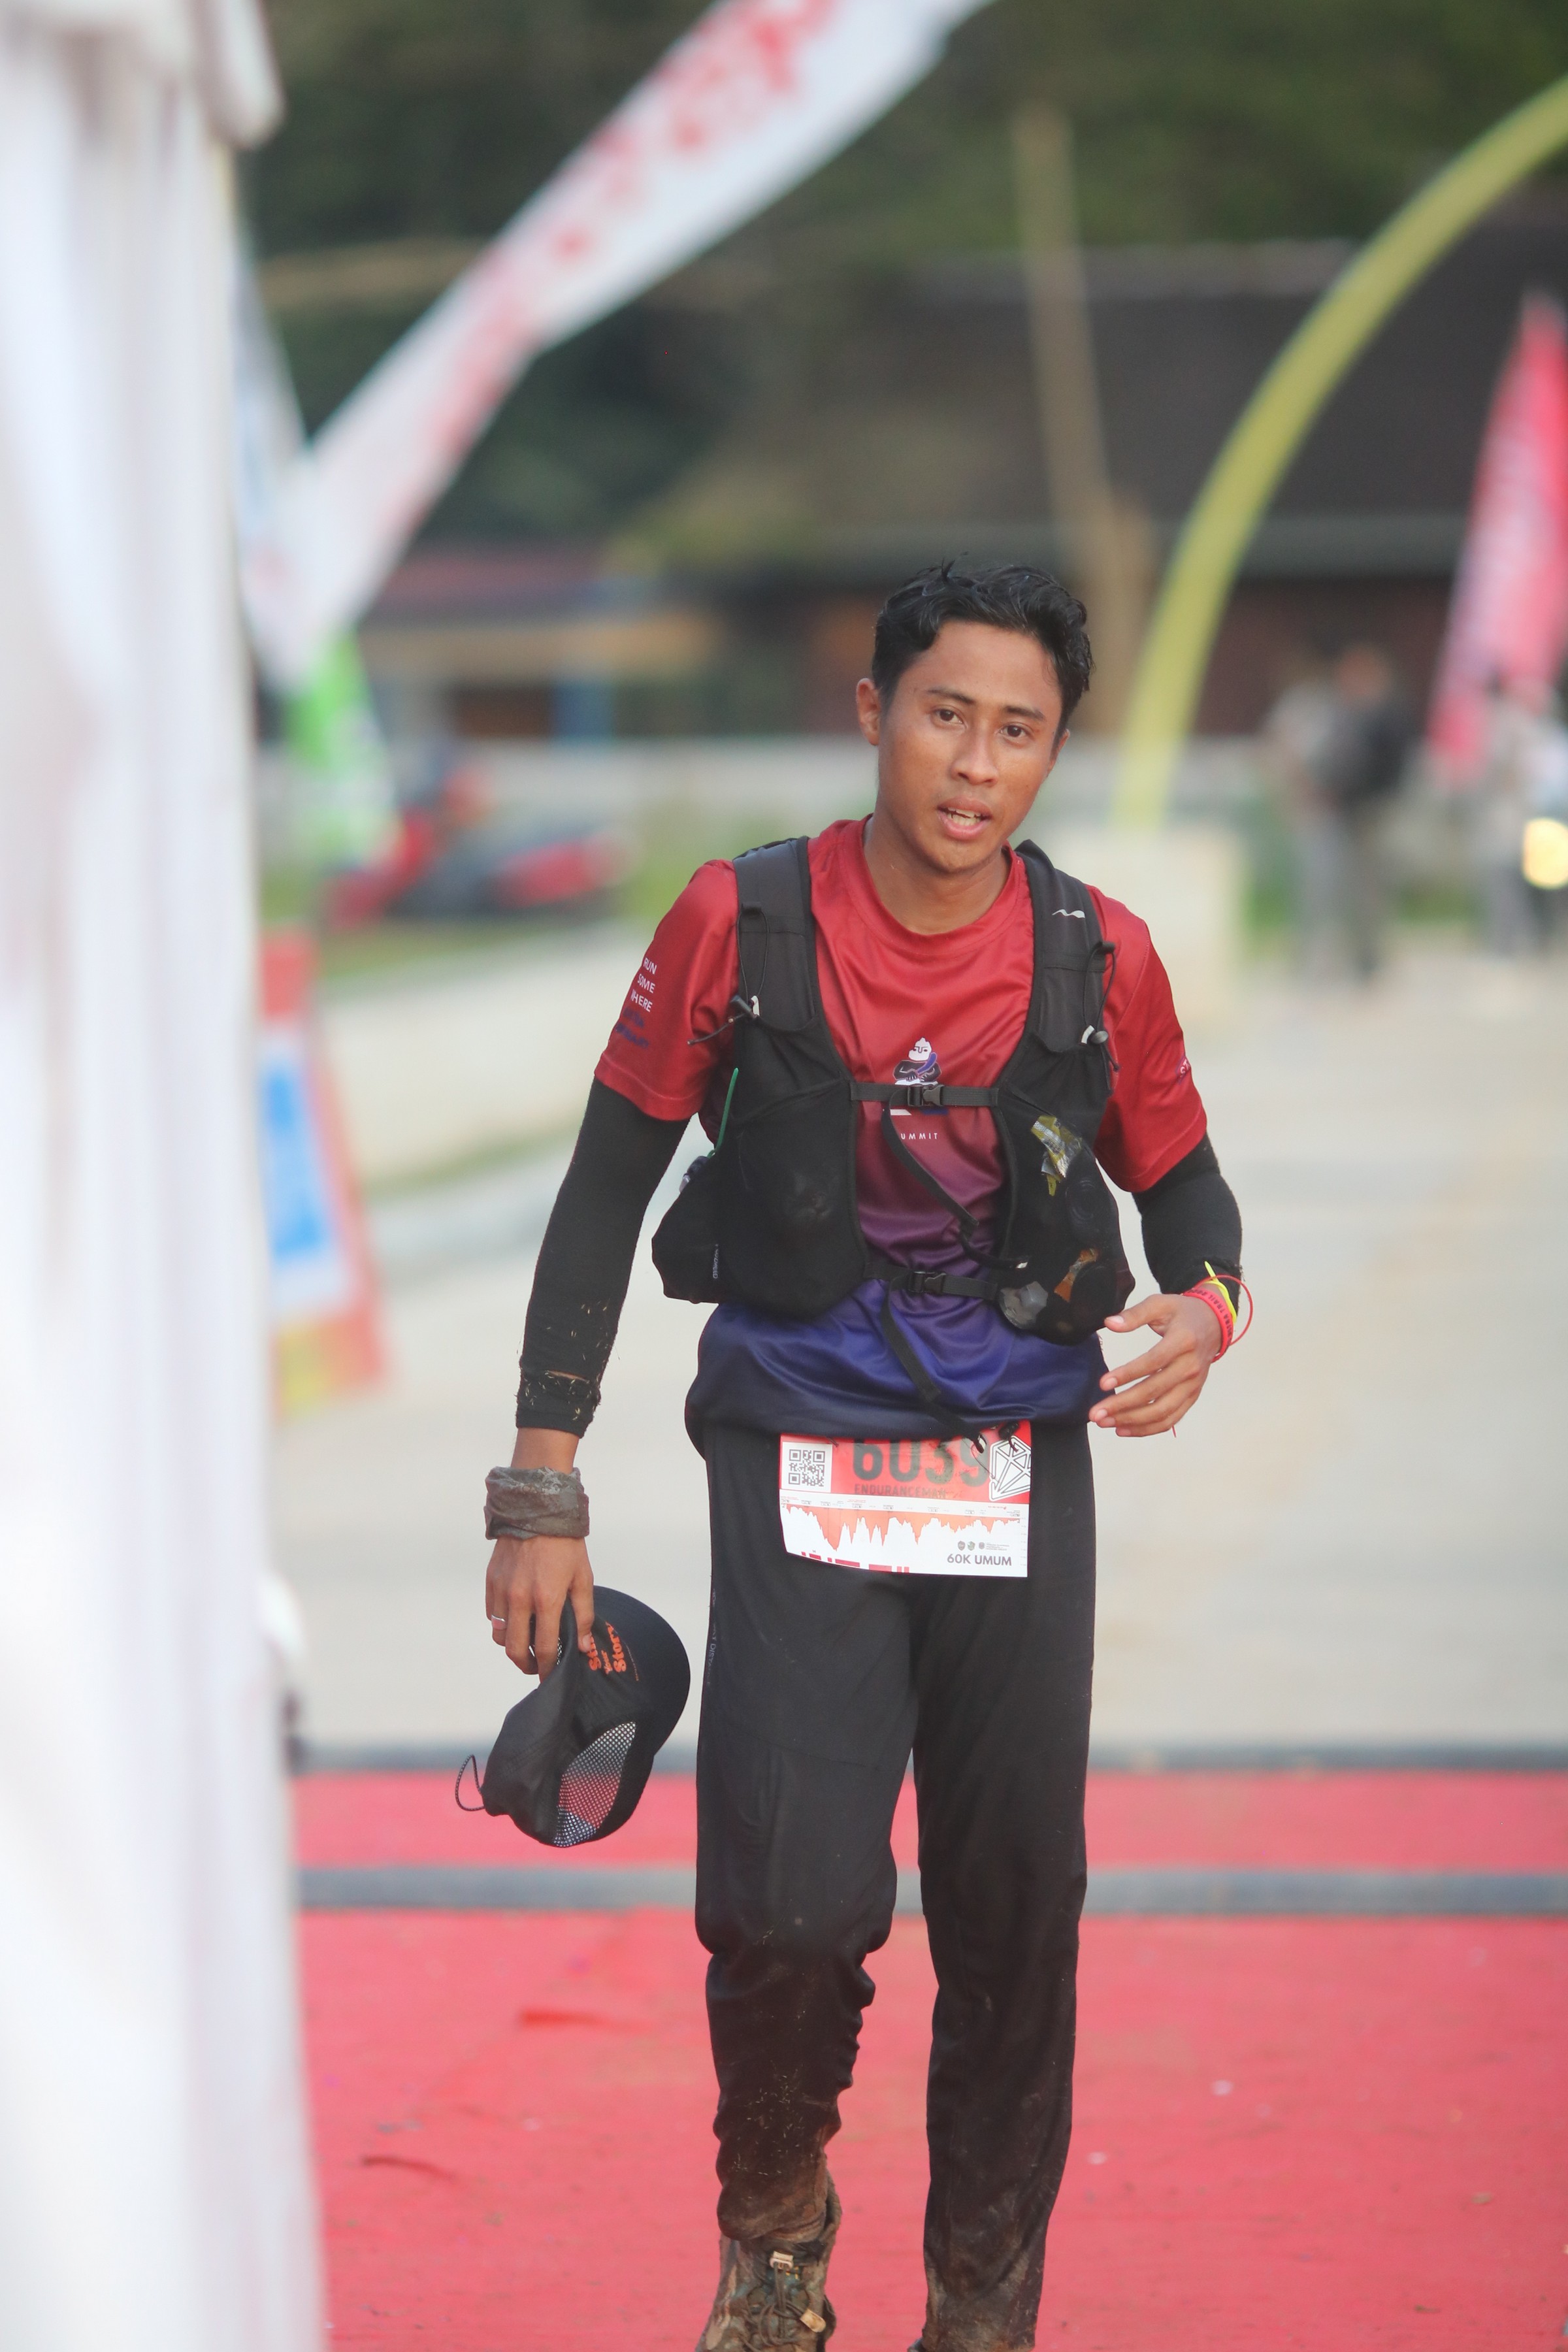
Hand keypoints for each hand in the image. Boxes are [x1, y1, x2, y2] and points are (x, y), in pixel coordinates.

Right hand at [483, 1426, 593, 1678]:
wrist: (538, 1510)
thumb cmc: (565, 1544)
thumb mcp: (583, 1579)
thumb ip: (583, 1616)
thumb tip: (583, 1648)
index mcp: (546, 1599)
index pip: (545, 1648)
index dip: (549, 1669)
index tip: (552, 1677)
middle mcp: (519, 1599)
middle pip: (514, 1650)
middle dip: (527, 1665)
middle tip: (537, 1666)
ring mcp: (501, 1590)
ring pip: (499, 1634)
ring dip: (512, 1644)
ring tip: (527, 1642)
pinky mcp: (490, 1580)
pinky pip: (492, 1614)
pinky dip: (502, 1622)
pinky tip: (516, 1618)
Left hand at [1090, 1291, 1223, 1437]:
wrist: (1213, 1325)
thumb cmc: (1182, 1314)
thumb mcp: (1160, 1304)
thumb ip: (1135, 1314)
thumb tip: (1109, 1323)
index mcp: (1183, 1341)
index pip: (1153, 1363)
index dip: (1127, 1374)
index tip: (1103, 1384)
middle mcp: (1190, 1367)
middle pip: (1155, 1392)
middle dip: (1123, 1405)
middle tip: (1096, 1413)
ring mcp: (1193, 1385)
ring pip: (1162, 1411)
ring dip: (1132, 1421)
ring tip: (1105, 1422)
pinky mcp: (1191, 1397)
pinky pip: (1171, 1419)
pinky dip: (1148, 1428)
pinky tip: (1123, 1429)